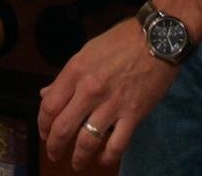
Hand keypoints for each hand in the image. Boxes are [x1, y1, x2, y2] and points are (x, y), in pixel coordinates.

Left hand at [38, 17, 180, 170]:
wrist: (159, 38)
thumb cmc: (122, 40)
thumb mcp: (88, 51)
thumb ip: (67, 76)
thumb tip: (46, 94)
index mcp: (76, 71)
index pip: (49, 106)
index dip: (42, 124)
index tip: (45, 132)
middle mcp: (89, 90)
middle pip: (62, 129)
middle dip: (54, 147)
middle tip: (54, 154)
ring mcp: (112, 104)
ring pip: (87, 142)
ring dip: (78, 158)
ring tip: (77, 163)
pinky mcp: (133, 114)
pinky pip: (117, 144)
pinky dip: (108, 157)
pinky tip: (104, 160)